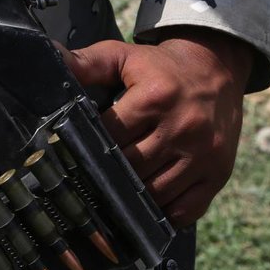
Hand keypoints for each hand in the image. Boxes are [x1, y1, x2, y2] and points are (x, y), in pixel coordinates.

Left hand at [62, 27, 253, 227]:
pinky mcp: (219, 174)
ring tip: (116, 190)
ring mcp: (204, 154)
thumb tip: (50, 57)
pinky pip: (185, 210)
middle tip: (93, 176)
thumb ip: (87, 63)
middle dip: (109, 174)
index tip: (79, 152)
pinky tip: (148, 203)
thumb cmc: (161, 67)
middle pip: (131, 168)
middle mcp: (183, 127)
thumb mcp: (123, 57)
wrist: (216, 68)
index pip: (110, 136)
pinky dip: (164, 212)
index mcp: (156, 97)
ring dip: (133, 197)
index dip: (91, 147)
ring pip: (155, 194)